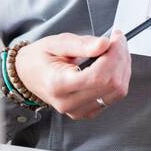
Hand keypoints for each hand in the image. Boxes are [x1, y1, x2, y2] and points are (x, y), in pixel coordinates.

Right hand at [14, 30, 130, 120]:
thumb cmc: (39, 59)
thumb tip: (104, 44)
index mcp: (58, 84)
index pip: (98, 76)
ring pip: (117, 92)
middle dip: (121, 58)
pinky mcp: (87, 112)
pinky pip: (113, 97)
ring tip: (115, 51)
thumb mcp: (56, 43)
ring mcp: (78, 110)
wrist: (27, 74)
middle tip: (117, 41)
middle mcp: (68, 102)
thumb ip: (81, 44)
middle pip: (111, 84)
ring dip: (123, 68)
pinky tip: (112, 65)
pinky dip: (118, 78)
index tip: (116, 38)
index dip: (114, 56)